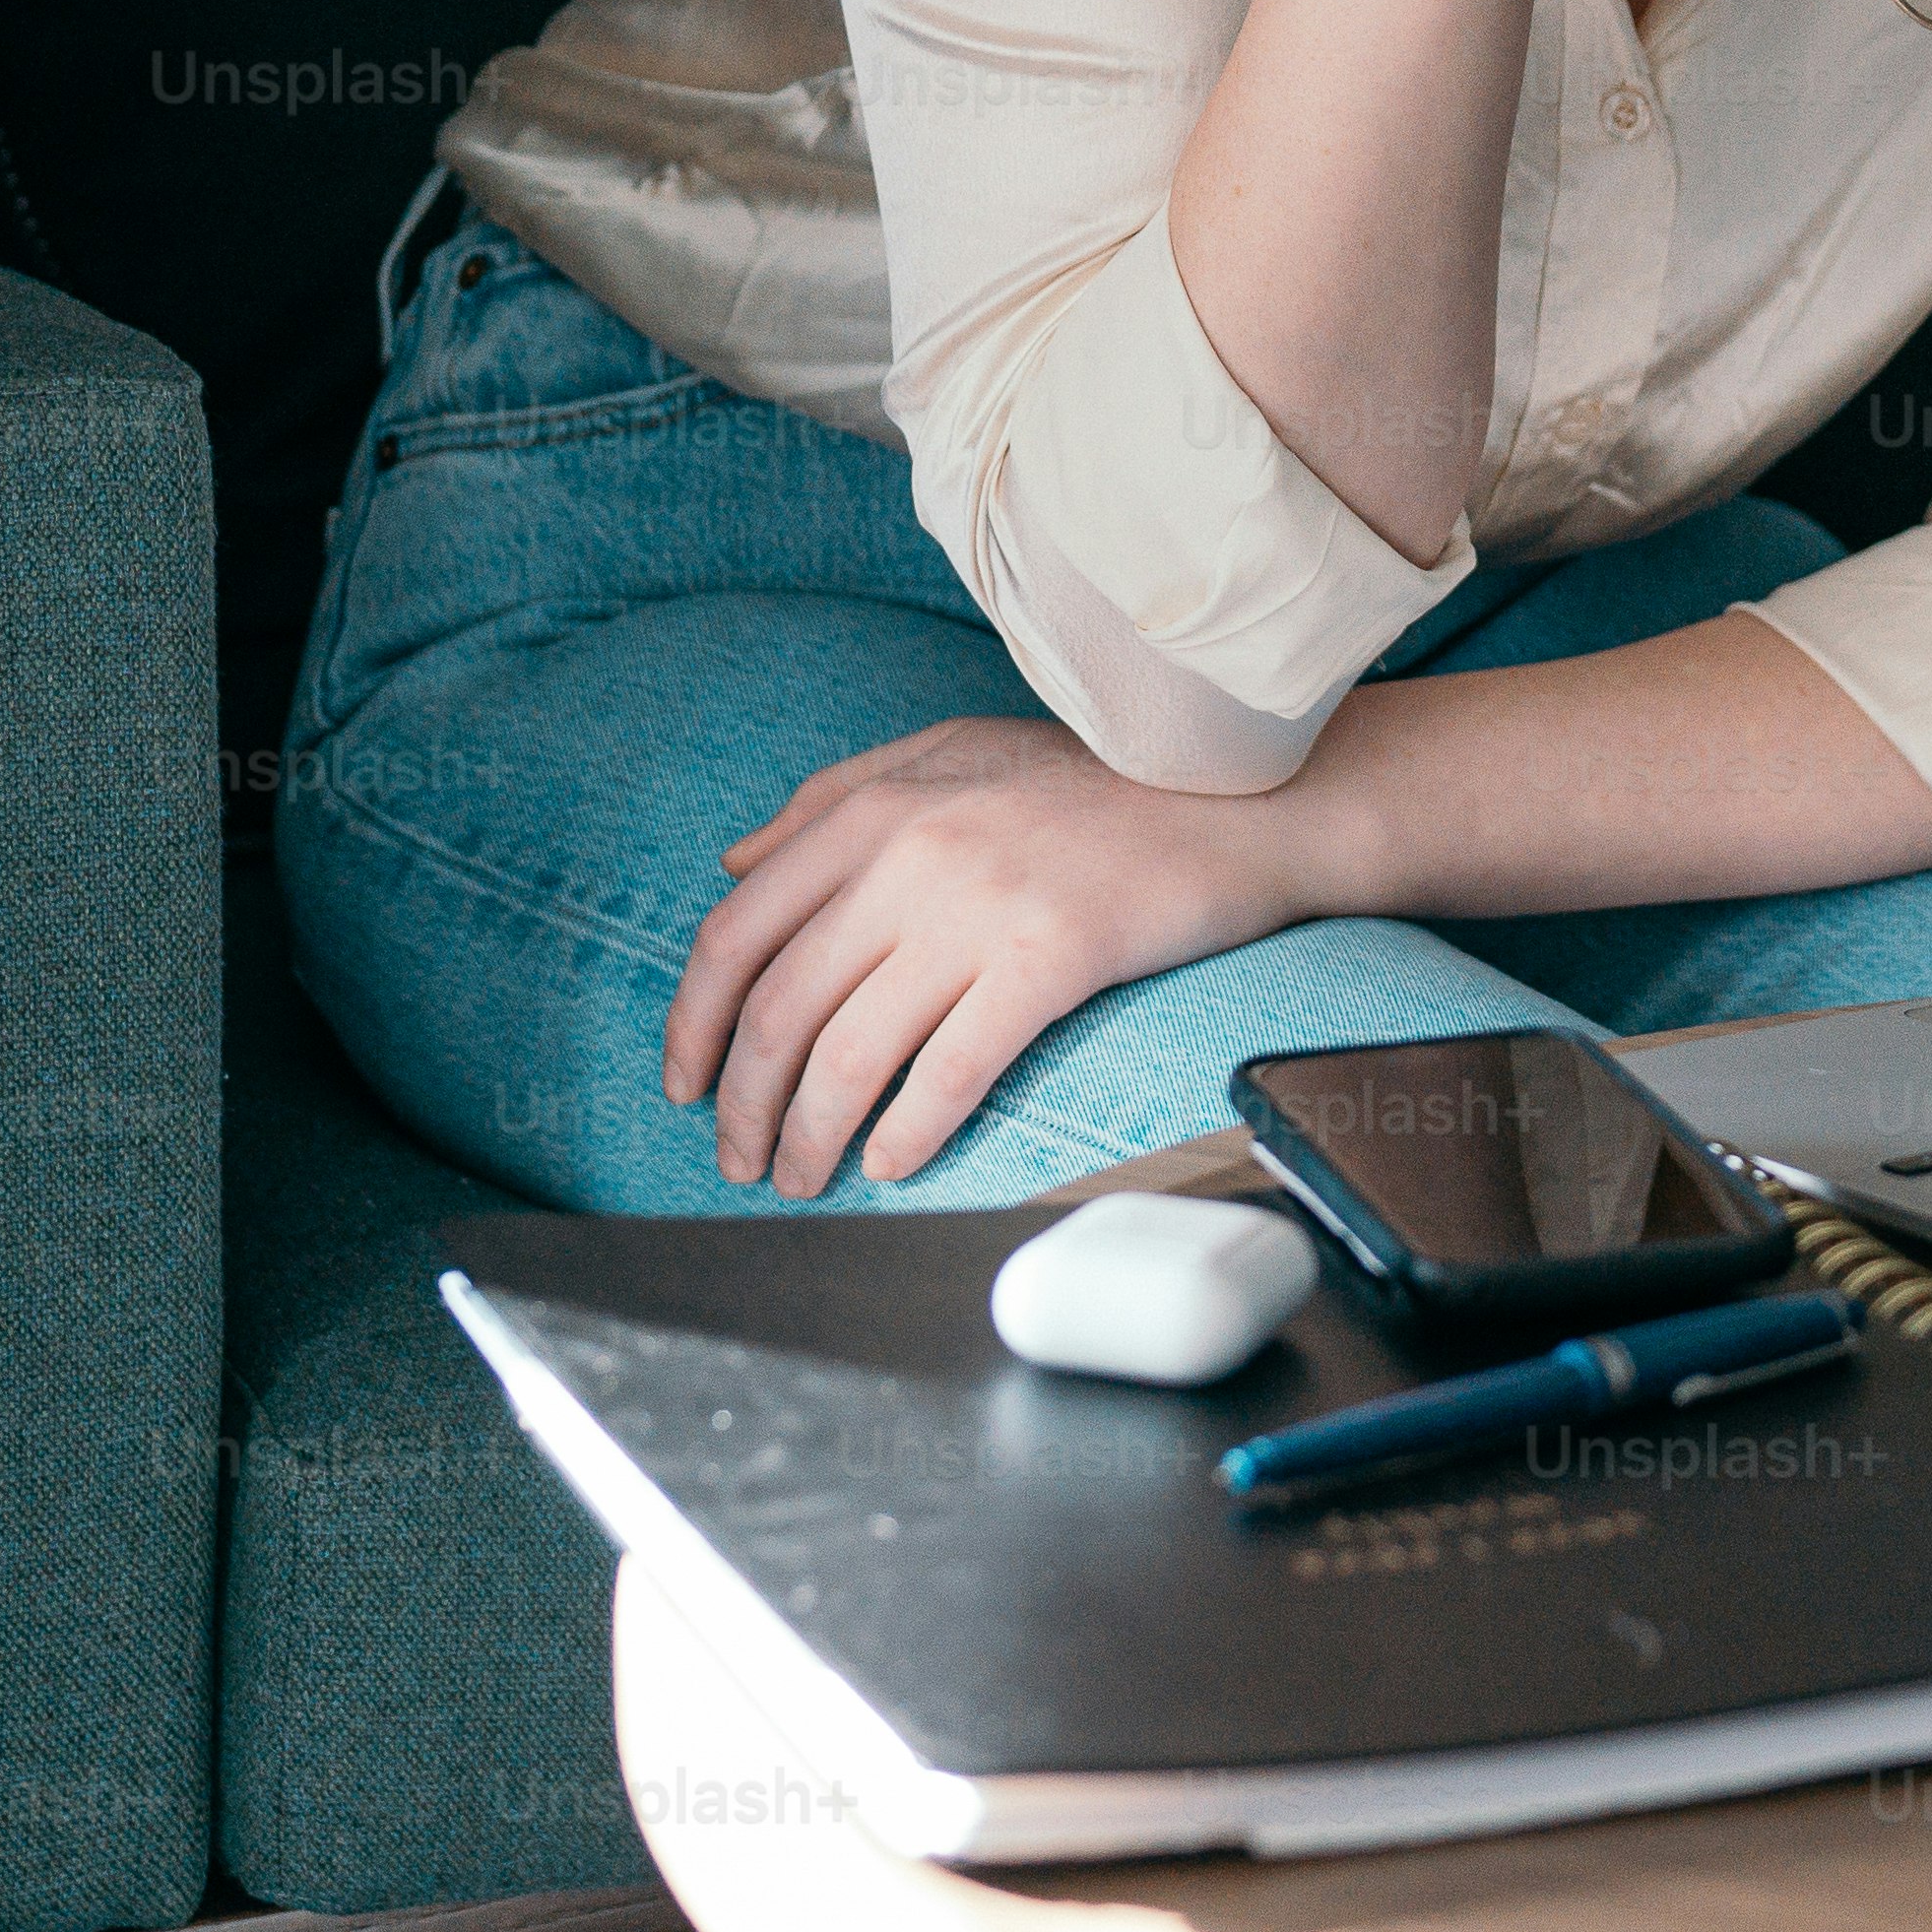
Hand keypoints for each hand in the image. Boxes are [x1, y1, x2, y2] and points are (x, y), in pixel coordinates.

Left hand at [662, 714, 1314, 1195]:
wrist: (1244, 792)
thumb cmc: (1097, 780)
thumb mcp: (952, 754)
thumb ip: (835, 799)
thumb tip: (735, 865)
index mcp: (877, 808)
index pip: (738, 933)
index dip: (694, 1025)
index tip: (687, 1084)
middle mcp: (914, 853)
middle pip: (782, 1010)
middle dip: (745, 1106)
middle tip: (743, 1159)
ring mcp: (983, 907)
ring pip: (852, 1054)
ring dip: (810, 1138)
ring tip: (805, 1178)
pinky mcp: (1054, 959)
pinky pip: (951, 1071)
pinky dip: (906, 1134)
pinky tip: (891, 1163)